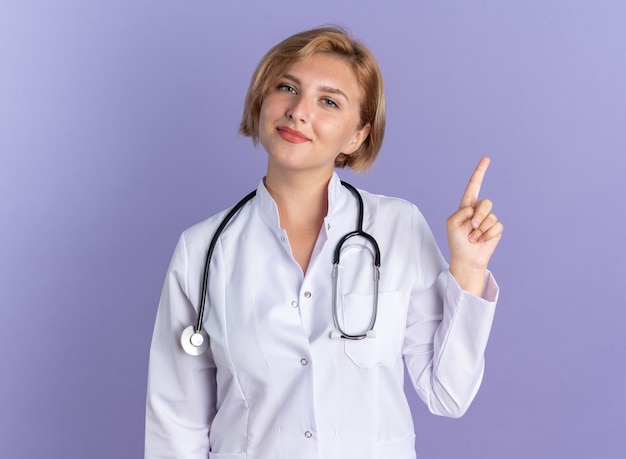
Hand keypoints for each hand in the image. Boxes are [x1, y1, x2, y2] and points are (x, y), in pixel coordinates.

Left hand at [447, 157, 502, 295]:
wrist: (466, 258)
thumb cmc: (456, 241)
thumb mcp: (451, 223)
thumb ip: (461, 211)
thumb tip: (476, 209)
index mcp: (466, 206)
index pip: (474, 185)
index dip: (480, 172)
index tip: (486, 158)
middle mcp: (479, 210)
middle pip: (486, 203)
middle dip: (479, 216)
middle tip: (471, 228)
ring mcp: (488, 219)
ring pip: (491, 216)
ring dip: (481, 229)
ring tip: (473, 237)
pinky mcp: (496, 229)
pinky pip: (496, 226)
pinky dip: (487, 235)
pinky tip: (481, 241)